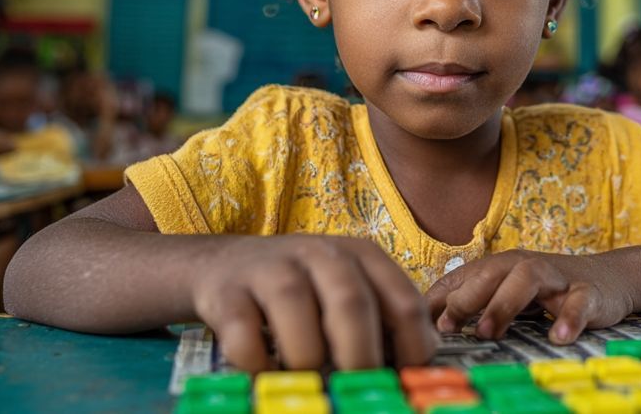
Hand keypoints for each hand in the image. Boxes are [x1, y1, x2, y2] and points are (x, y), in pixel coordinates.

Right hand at [190, 234, 436, 372]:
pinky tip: (265, 371)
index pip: (403, 300)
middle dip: (360, 354)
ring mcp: (271, 268)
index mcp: (362, 256)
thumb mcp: (347, 292)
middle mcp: (320, 254)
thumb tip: (414, 372)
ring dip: (306, 354)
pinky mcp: (228, 292)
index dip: (412, 346)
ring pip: (295, 305)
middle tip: (356, 387)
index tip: (407, 379)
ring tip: (308, 377)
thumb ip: (381, 322)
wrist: (226, 265)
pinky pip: (243, 331)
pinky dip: (257, 361)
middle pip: (351, 301)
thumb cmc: (304, 289)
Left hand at [425, 250, 634, 344]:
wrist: (609, 279)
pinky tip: (558, 336)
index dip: (441, 298)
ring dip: (505, 304)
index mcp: (502, 266)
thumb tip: (427, 324)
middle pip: (491, 273)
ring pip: (528, 279)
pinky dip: (568, 318)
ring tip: (490, 331)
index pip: (464, 276)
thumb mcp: (507, 291)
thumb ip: (472, 302)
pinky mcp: (587, 292)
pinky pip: (578, 302)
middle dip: (467, 298)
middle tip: (449, 326)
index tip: (420, 322)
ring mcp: (557, 277)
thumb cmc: (548, 290)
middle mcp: (525, 265)